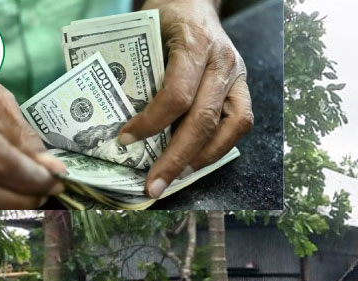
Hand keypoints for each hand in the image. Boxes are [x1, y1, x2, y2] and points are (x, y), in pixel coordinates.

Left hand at [120, 0, 252, 197]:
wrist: (194, 0)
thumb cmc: (163, 15)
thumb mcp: (142, 31)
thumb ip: (136, 69)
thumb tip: (113, 117)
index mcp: (194, 43)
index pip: (177, 94)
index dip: (152, 123)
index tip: (125, 139)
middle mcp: (222, 61)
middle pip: (204, 119)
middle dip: (176, 157)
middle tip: (153, 185)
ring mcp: (237, 75)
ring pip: (230, 127)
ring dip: (202, 158)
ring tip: (177, 177)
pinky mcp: (243, 87)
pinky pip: (240, 123)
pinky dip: (219, 147)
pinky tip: (197, 160)